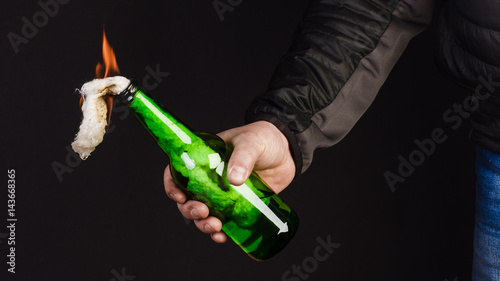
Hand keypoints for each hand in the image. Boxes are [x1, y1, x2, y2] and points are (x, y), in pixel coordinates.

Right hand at [164, 121, 295, 242]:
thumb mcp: (252, 142)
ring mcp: (224, 194)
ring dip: (203, 224)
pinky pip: (224, 222)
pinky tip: (223, 237)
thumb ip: (243, 157)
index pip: (178, 171)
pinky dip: (220, 233)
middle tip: (202, 212)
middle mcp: (210, 178)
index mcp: (205, 158)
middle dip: (190, 210)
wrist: (288, 151)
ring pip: (204, 214)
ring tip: (215, 227)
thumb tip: (234, 179)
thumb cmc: (265, 138)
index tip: (179, 197)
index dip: (172, 185)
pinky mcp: (239, 206)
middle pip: (188, 198)